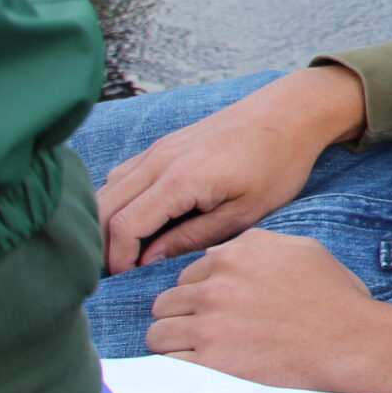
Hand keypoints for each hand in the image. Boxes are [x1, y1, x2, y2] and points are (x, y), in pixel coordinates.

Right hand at [97, 65, 364, 272]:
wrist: (291, 112)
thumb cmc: (277, 163)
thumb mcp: (244, 212)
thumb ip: (193, 238)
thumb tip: (149, 260)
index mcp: (180, 179)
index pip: (124, 226)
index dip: (117, 258)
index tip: (126, 280)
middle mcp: (159, 160)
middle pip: (103, 207)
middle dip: (101, 243)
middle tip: (114, 272)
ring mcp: (158, 148)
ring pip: (107, 189)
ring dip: (105, 221)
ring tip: (121, 251)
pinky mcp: (164, 144)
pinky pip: (122, 174)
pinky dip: (117, 200)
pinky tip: (135, 220)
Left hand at [147, 230, 391, 392]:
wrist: (351, 340)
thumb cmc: (333, 296)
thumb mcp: (302, 249)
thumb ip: (257, 245)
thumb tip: (223, 254)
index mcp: (237, 255)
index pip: (188, 273)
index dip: (199, 291)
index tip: (214, 306)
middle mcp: (216, 286)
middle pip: (166, 301)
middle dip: (180, 315)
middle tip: (204, 329)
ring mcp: (210, 324)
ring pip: (158, 331)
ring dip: (173, 340)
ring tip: (195, 349)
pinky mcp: (210, 360)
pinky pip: (167, 361)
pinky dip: (177, 365)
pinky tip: (197, 365)